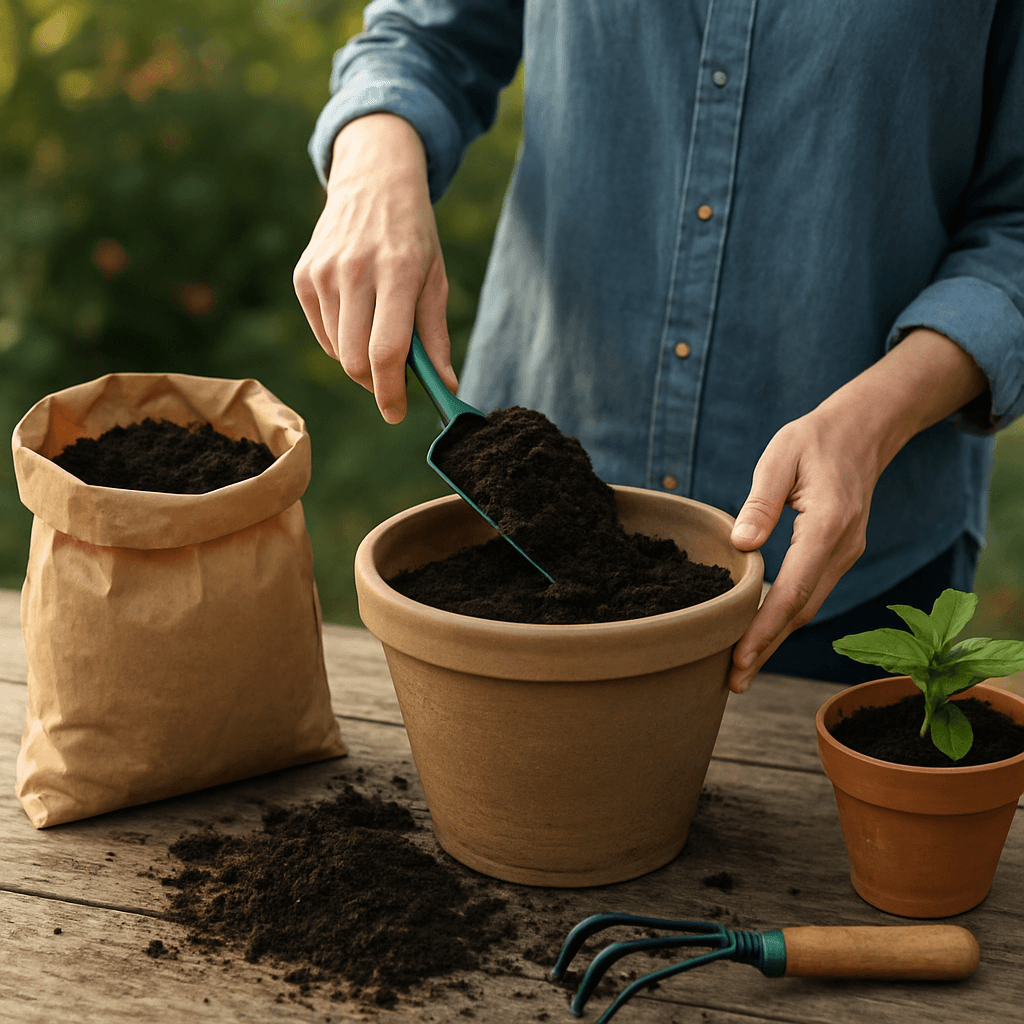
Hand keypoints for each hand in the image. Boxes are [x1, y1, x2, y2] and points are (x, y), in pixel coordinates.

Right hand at [293, 113, 457, 422]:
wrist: (373, 180)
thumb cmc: (413, 236)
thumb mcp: (436, 279)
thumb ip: (436, 337)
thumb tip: (446, 386)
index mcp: (397, 272)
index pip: (388, 350)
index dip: (391, 392)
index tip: (397, 414)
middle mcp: (355, 271)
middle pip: (355, 360)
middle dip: (375, 384)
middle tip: (394, 384)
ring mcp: (323, 273)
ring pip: (337, 350)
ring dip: (360, 360)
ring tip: (380, 335)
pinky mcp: (303, 276)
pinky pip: (322, 333)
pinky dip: (341, 342)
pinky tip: (359, 317)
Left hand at [726, 328, 988, 692]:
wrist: (863, 429)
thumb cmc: (814, 439)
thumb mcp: (780, 457)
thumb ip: (761, 501)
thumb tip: (741, 545)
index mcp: (828, 526)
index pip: (792, 590)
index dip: (764, 629)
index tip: (738, 659)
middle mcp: (843, 548)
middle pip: (802, 611)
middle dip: (768, 648)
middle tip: (733, 682)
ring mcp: (846, 554)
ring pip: (809, 607)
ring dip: (777, 638)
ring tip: (741, 667)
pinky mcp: (839, 554)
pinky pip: (812, 593)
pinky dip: (787, 617)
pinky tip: (763, 631)